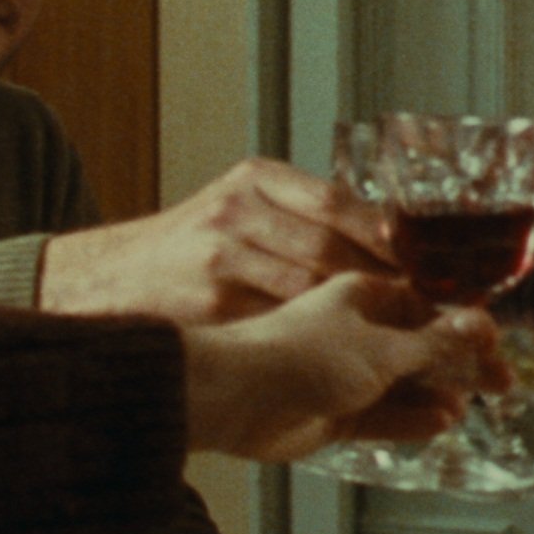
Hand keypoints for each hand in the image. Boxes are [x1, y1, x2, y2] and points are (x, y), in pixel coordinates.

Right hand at [37, 158, 392, 324]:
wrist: (109, 282)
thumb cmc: (187, 250)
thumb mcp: (240, 208)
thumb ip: (301, 217)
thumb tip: (388, 238)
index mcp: (255, 180)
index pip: (337, 202)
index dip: (385, 237)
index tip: (423, 265)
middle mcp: (237, 211)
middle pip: (330, 248)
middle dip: (383, 282)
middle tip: (424, 309)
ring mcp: (221, 258)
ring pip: (310, 288)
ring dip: (359, 315)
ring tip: (399, 334)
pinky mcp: (213, 305)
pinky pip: (281, 323)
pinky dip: (318, 339)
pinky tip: (344, 353)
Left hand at [180, 273, 492, 460]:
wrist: (237, 397)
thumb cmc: (298, 353)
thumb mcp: (381, 345)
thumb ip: (433, 343)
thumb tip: (477, 325)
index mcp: (364, 298)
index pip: (427, 308)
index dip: (464, 326)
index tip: (496, 343)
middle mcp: (356, 334)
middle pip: (421, 349)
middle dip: (460, 366)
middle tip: (500, 381)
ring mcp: (346, 376)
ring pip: (405, 386)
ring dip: (437, 396)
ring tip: (470, 406)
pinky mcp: (335, 415)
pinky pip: (384, 417)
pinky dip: (411, 421)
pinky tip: (439, 423)